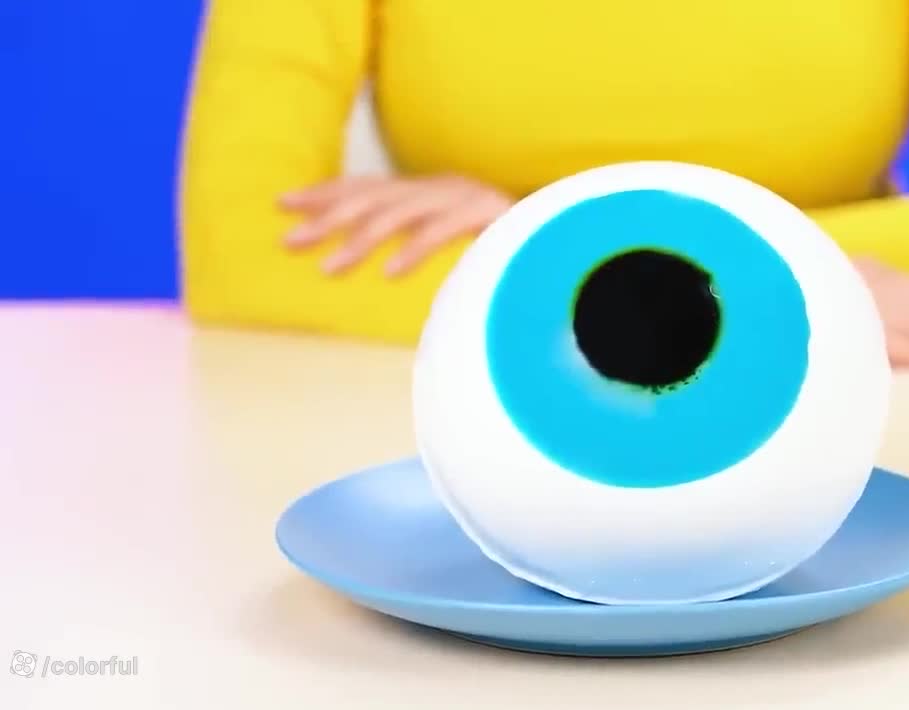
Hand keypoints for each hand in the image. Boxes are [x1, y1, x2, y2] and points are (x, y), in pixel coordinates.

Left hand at [279, 175, 512, 275]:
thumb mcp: (456, 241)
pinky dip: (414, 250)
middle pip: (374, 197)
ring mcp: (465, 199)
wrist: (570, 241)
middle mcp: (444, 188)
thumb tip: (379, 259)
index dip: (327, 192)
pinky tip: (388, 272)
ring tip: (330, 269)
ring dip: (361, 242)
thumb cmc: (510, 251)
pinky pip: (442, 232)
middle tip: (288, 241)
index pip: (370, 186)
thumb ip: (421, 243)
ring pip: (400, 214)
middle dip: (327, 218)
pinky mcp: (488, 215)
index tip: (285, 204)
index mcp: (433, 191)